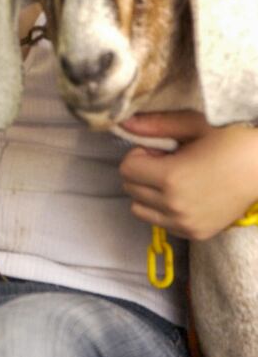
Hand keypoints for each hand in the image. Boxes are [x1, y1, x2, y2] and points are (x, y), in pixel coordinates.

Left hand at [119, 111, 257, 239]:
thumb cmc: (232, 140)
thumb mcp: (195, 125)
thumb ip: (157, 125)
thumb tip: (125, 123)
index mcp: (170, 177)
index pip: (126, 169)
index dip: (139, 155)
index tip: (160, 151)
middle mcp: (174, 205)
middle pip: (130, 189)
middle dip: (143, 172)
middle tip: (169, 162)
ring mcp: (185, 224)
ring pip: (140, 209)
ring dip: (148, 193)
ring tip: (175, 179)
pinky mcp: (196, 234)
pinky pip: (160, 223)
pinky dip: (163, 209)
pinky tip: (185, 194)